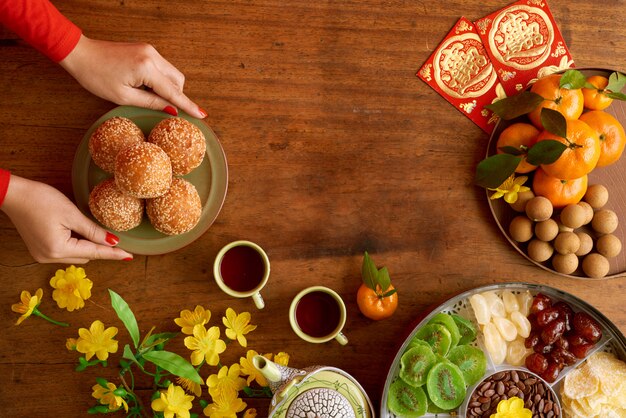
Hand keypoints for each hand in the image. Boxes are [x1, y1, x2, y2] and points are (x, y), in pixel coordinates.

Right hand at [1, 175, 132, 263]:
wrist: (13, 194)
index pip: (94, 253)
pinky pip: (64, 251)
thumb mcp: (72, 214)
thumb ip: (93, 231)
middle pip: (85, 256)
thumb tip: (112, 242)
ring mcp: (42, 256)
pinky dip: (74, 243)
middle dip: (98, 247)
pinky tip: (75, 230)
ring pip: (75, 255)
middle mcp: (49, 258)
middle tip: (112, 235)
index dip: (113, 254)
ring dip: (86, 245)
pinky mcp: (39, 250)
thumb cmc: (41, 199)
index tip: (129, 256)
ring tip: (85, 226)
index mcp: (58, 249)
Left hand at [59, 35, 205, 118]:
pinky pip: (162, 68)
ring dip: (166, 87)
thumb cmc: (96, 76)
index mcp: (146, 68)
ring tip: (144, 94)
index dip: (188, 105)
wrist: (81, 54)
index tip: (202, 114)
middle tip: (160, 107)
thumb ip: (151, 102)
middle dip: (174, 95)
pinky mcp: (146, 49)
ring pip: (171, 74)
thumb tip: (171, 110)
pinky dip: (159, 79)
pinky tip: (143, 85)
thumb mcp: (123, 97)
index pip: (173, 91)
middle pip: (177, 80)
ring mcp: (150, 50)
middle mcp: (152, 55)